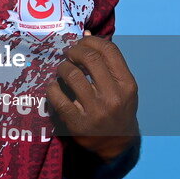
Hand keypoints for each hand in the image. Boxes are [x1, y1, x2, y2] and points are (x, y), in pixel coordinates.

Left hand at [44, 33, 138, 161]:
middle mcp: (113, 97)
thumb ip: (107, 62)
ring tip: (62, 70)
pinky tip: (55, 86)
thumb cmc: (117, 108)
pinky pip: (57, 97)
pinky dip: (52, 87)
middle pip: (89, 58)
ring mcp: (95, 111)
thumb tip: (86, 35)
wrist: (115, 144)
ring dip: (62, 67)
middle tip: (68, 54)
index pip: (109, 51)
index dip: (91, 41)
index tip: (81, 43)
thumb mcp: (121, 86)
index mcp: (127, 85)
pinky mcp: (77, 123)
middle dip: (74, 51)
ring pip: (71, 74)